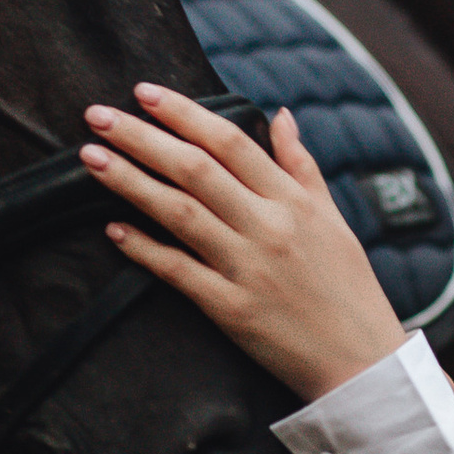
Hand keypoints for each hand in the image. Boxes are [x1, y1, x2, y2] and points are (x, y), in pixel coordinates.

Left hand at [82, 84, 410, 403]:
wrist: (362, 360)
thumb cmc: (347, 285)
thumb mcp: (332, 217)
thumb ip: (300, 164)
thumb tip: (280, 114)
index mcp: (292, 199)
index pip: (230, 141)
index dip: (184, 113)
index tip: (144, 92)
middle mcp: (269, 226)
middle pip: (195, 169)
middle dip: (141, 137)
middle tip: (97, 116)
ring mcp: (248, 267)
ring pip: (179, 212)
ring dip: (130, 182)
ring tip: (91, 158)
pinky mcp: (231, 309)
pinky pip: (178, 272)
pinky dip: (143, 248)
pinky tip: (112, 229)